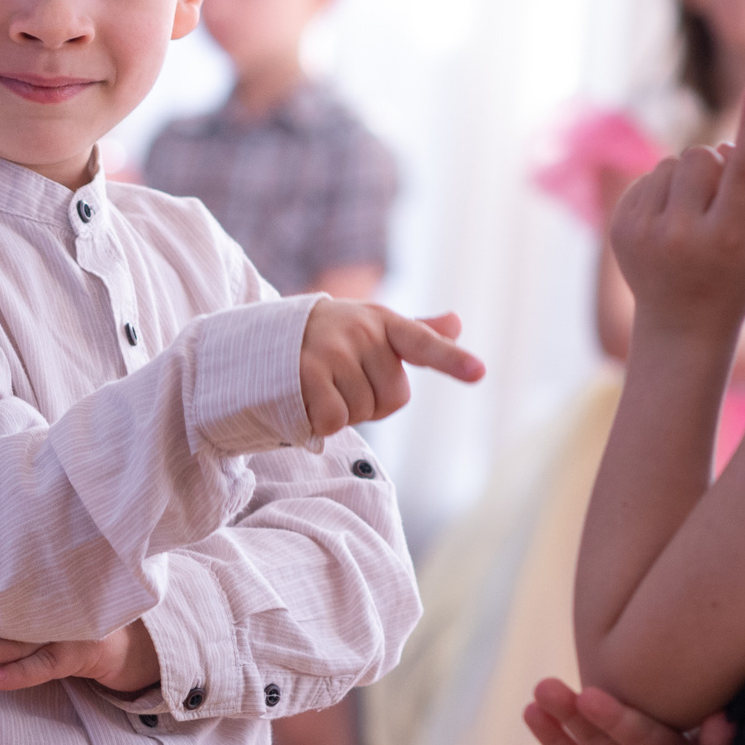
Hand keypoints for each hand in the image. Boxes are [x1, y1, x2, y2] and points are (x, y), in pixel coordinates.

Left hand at [0, 602, 162, 695]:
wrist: (133, 640)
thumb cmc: (74, 623)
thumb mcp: (42, 610)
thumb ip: (7, 608)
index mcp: (31, 595)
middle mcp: (46, 607)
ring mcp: (64, 628)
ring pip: (14, 641)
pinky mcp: (81, 651)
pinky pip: (47, 665)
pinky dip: (21, 673)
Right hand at [299, 303, 485, 436]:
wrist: (264, 336)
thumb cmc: (329, 337)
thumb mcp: (371, 328)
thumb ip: (415, 333)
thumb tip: (457, 323)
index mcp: (384, 322)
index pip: (423, 343)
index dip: (452, 360)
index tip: (479, 372)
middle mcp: (361, 332)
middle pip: (394, 398)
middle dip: (370, 402)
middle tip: (343, 380)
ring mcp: (333, 351)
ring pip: (362, 412)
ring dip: (343, 411)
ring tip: (321, 385)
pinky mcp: (306, 374)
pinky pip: (334, 420)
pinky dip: (321, 422)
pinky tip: (306, 400)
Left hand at [610, 88, 744, 340]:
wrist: (682, 325)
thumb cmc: (739, 276)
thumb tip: (729, 144)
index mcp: (729, 238)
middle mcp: (683, 235)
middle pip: (700, 157)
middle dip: (713, 166)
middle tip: (718, 198)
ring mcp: (645, 233)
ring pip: (670, 164)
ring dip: (686, 179)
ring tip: (693, 217)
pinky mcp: (619, 228)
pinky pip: (646, 179)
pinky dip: (662, 192)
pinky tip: (670, 226)